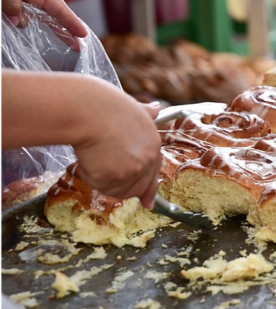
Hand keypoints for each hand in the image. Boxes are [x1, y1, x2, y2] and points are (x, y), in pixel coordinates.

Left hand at [0, 0, 87, 40]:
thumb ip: (13, 5)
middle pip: (51, 16)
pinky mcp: (5, 3)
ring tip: (49, 37)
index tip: (83, 35)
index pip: (59, 8)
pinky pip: (16, 17)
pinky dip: (18, 24)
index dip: (72, 22)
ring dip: (37, 29)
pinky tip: (18, 27)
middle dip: (64, 31)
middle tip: (77, 47)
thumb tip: (18, 23)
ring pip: (31, 19)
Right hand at [72, 79, 161, 208]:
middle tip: (103, 172)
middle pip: (136, 188)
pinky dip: (88, 175)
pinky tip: (87, 157)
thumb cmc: (104, 105)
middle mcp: (147, 160)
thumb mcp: (133, 107)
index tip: (147, 203)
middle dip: (119, 185)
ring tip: (93, 155)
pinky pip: (98, 185)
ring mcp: (132, 170)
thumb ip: (145, 114)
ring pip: (116, 190)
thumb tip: (156, 108)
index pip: (154, 173)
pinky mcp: (114, 177)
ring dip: (102, 179)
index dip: (148, 189)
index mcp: (154, 144)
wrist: (86, 110)